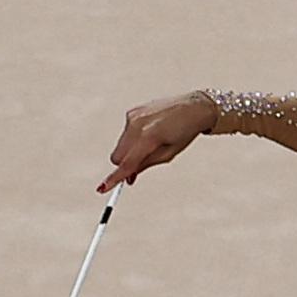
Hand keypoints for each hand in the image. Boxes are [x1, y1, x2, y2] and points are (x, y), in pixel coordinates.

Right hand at [100, 91, 220, 192]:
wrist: (193, 108)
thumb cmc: (184, 133)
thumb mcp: (168, 154)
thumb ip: (146, 164)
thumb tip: (129, 176)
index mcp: (149, 137)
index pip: (128, 163)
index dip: (115, 178)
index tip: (103, 188)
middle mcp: (137, 125)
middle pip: (117, 156)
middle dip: (125, 165)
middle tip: (138, 170)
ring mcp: (133, 117)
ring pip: (120, 146)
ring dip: (130, 152)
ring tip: (151, 146)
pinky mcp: (132, 112)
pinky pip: (125, 134)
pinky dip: (132, 140)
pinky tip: (150, 133)